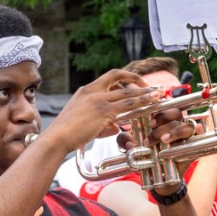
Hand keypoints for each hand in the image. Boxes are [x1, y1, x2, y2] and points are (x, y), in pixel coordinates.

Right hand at [43, 70, 163, 153]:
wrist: (57, 138)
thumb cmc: (66, 134)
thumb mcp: (84, 123)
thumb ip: (102, 123)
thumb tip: (116, 127)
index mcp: (86, 91)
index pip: (109, 77)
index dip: (125, 77)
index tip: (136, 83)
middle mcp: (92, 91)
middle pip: (120, 79)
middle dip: (138, 81)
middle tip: (152, 87)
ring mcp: (98, 99)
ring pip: (128, 92)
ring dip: (145, 93)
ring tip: (159, 94)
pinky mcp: (103, 110)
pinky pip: (128, 105)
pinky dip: (142, 103)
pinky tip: (152, 103)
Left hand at [121, 108, 197, 149]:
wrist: (158, 176)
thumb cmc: (147, 156)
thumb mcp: (132, 148)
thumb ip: (126, 142)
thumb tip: (128, 141)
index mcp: (161, 121)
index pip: (163, 107)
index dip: (157, 111)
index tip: (150, 122)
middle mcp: (175, 124)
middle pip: (175, 113)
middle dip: (164, 119)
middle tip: (152, 129)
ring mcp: (187, 134)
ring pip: (186, 125)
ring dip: (175, 130)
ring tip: (164, 139)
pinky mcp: (195, 144)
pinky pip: (201, 134)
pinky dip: (199, 130)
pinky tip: (198, 128)